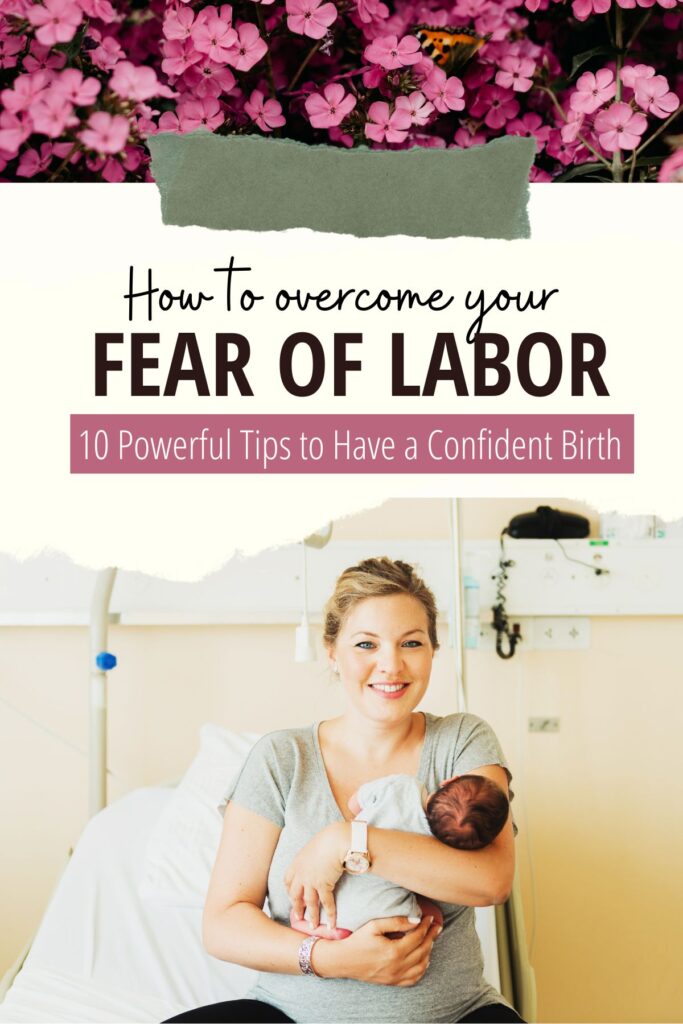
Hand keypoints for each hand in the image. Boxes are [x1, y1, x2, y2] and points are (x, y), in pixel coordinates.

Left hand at [284, 821, 346, 928]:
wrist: (336, 840)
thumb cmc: (328, 839)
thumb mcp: (314, 847)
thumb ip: (311, 856)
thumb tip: (317, 859)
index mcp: (297, 863)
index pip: (288, 880)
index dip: (289, 890)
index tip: (292, 896)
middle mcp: (301, 873)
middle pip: (295, 894)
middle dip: (296, 907)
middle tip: (298, 917)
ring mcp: (311, 881)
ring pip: (309, 902)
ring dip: (312, 916)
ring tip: (313, 926)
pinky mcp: (323, 885)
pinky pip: (326, 903)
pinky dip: (330, 914)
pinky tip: (332, 924)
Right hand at [313, 915, 441, 986]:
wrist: (343, 961)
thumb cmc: (358, 940)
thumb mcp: (374, 925)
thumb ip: (396, 922)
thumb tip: (416, 920)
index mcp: (393, 951)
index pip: (418, 937)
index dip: (426, 926)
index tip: (430, 917)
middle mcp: (397, 966)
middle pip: (423, 951)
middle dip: (432, 937)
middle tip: (437, 926)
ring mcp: (395, 977)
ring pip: (422, 966)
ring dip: (429, 952)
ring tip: (430, 940)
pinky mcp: (392, 982)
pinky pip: (414, 979)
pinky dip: (422, 969)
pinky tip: (423, 958)